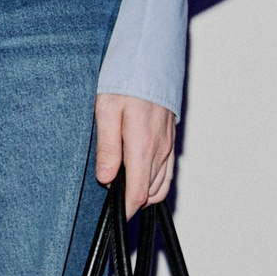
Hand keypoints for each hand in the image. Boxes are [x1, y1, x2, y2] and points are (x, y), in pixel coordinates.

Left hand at [95, 93, 176, 216]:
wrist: (151, 60)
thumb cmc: (127, 81)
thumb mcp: (106, 111)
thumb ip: (108, 148)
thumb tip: (106, 178)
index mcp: (142, 146)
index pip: (138, 193)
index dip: (126, 210)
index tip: (115, 216)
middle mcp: (159, 150)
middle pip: (149, 193)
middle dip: (131, 200)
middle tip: (111, 195)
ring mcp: (168, 146)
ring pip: (160, 185)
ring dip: (144, 193)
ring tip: (122, 186)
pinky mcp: (170, 140)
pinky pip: (167, 172)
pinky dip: (155, 183)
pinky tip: (140, 177)